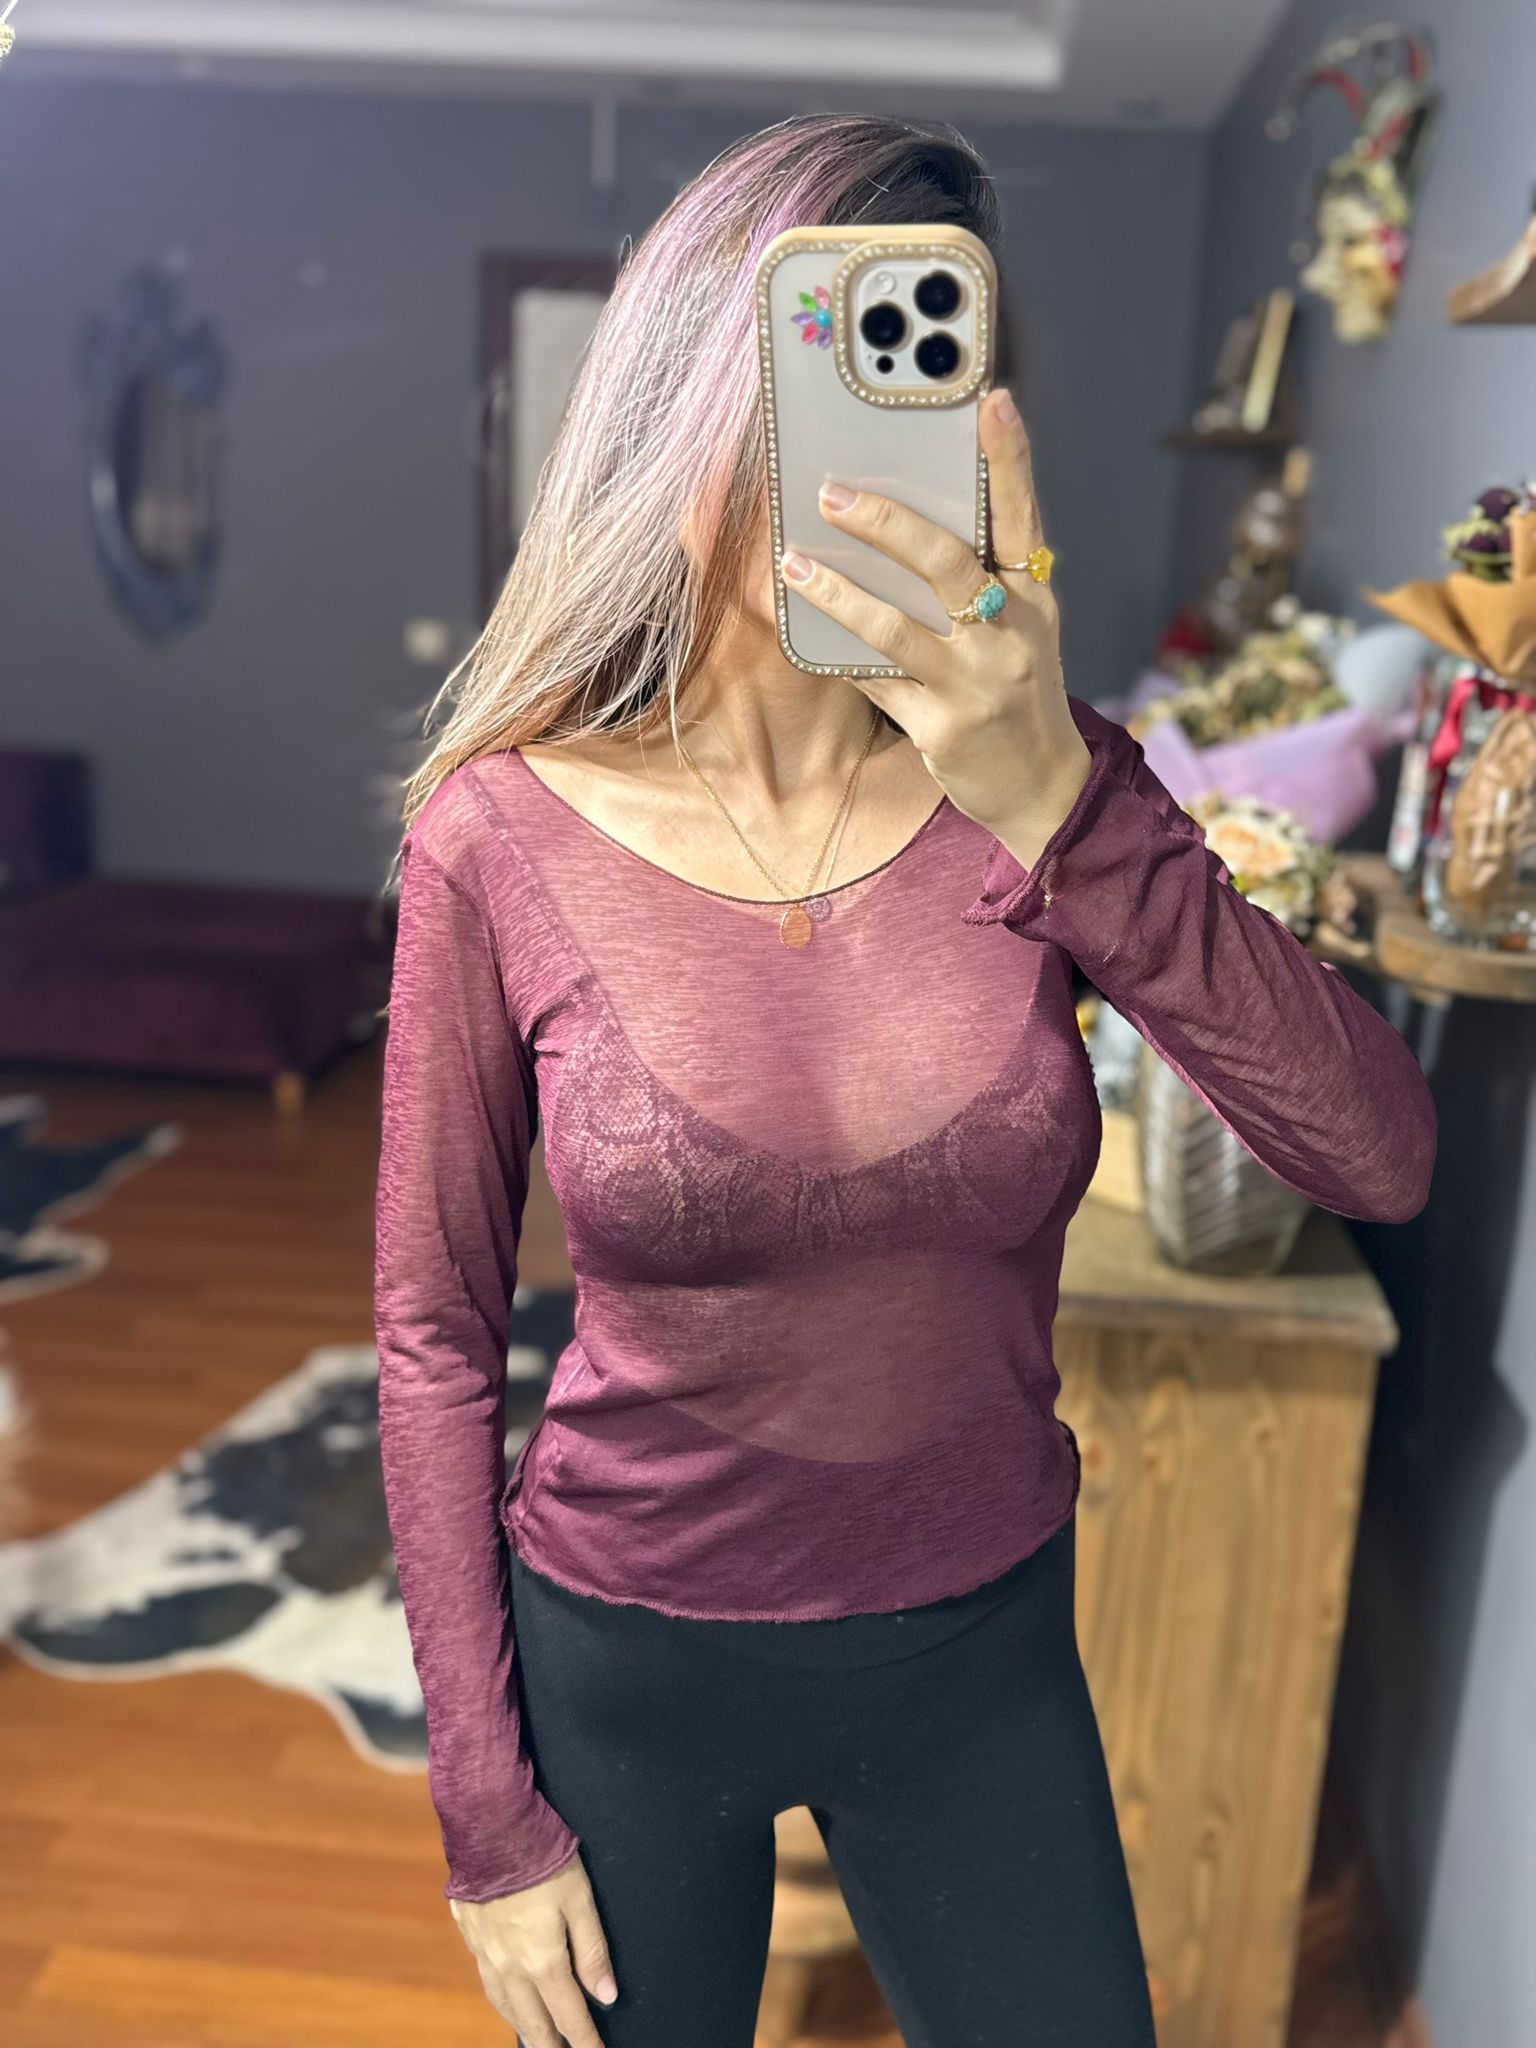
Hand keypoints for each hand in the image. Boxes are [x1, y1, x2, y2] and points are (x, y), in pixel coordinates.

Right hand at [450, 1851, 616, 2045]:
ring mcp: (485, 1952)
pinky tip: (505, 1995)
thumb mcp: (581, 1900)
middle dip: (551, 2043)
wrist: (489, 1824)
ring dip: (523, 2025)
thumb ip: (592, 1950)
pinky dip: (500, 1998)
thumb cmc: (542, 1857)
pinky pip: (486, 1980)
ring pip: (505, 2004)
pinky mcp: (469, 1933)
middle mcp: (510, 1966)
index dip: (585, 2041)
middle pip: (533, 2020)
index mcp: (542, 1960)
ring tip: (536, 2036)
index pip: (569, 2015)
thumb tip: (606, 1996)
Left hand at [780, 385, 1091, 867]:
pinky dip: (839, 655)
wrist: (1043, 787)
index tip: (991, 399)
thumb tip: (903, 520)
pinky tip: (806, 635)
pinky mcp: (942, 726)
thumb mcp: (1021, 626)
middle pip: (946, 562)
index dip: (1010, 456)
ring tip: (795, 565)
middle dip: (885, 522)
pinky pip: (876, 681)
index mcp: (1034, 596)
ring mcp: (977, 682)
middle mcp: (1012, 633)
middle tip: (832, 493)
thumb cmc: (1016, 688)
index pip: (1022, 514)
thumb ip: (982, 576)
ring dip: (838, 593)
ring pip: (896, 626)